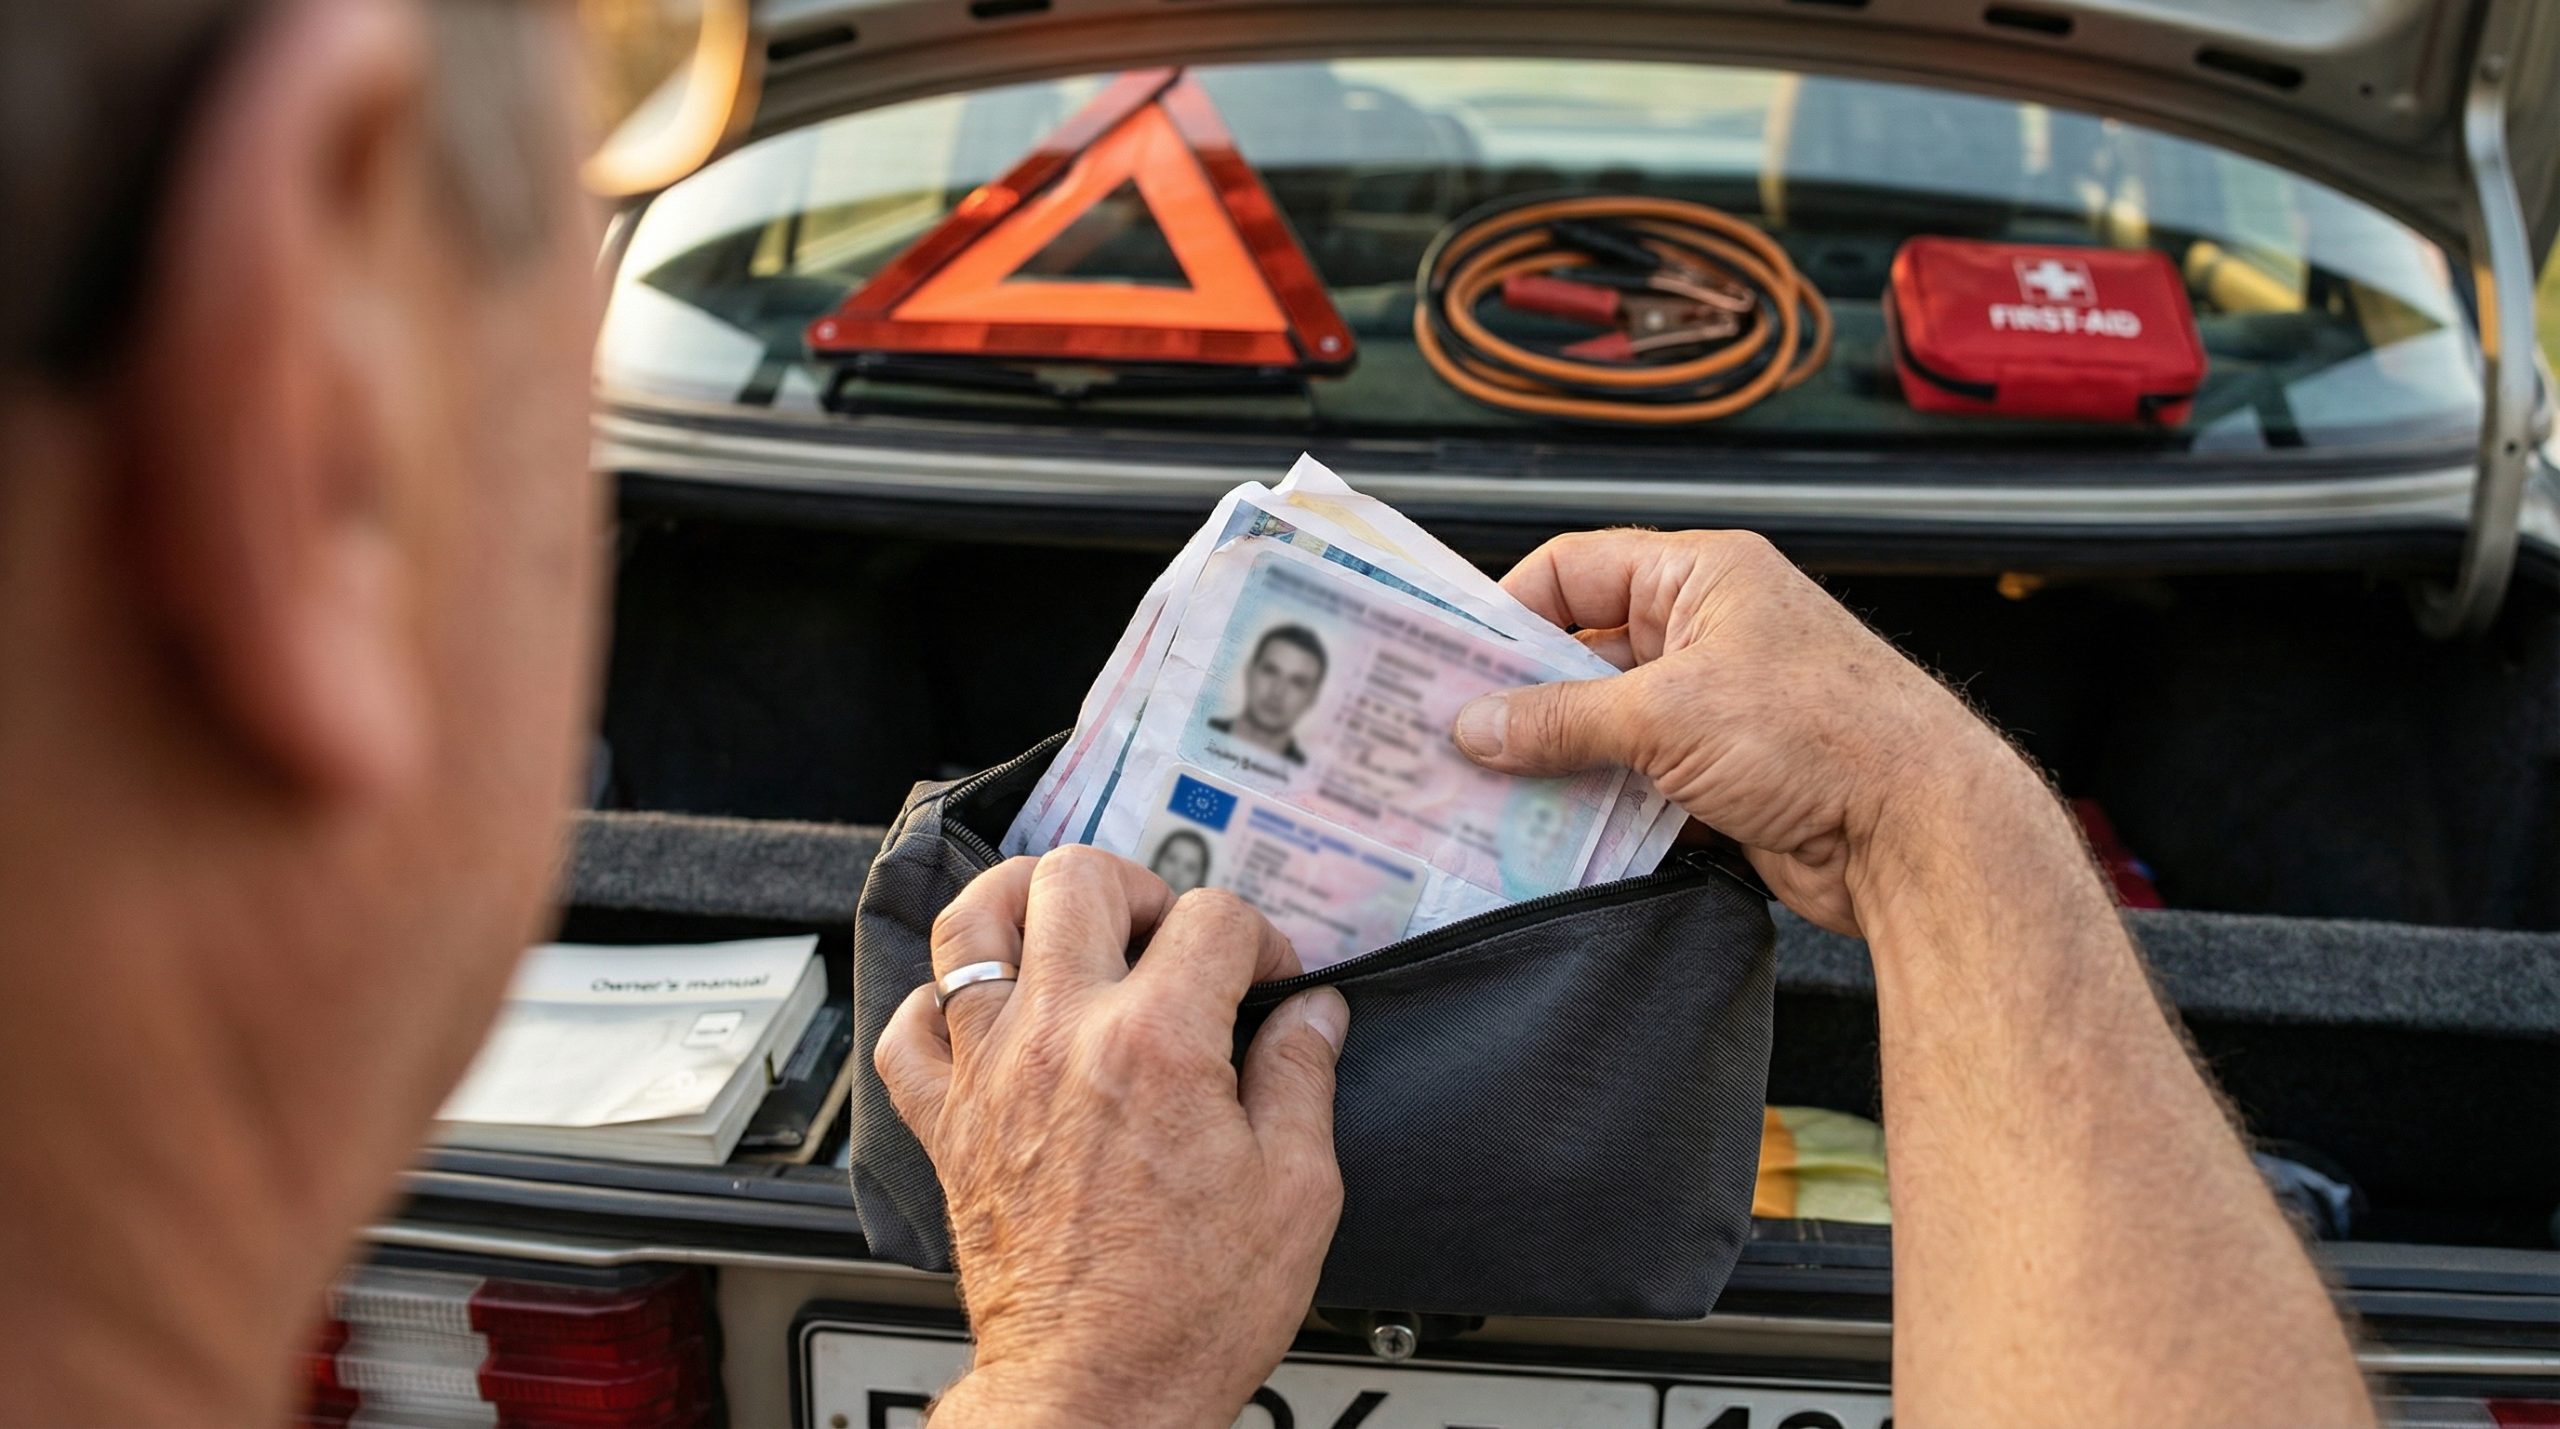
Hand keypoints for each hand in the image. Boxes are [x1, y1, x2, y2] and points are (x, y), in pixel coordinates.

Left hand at [873, 846, 1351, 1428]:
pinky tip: (987, 1017)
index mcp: (1156, 1043)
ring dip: (1026, 904)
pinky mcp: (948, 1125)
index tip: (1271, 983)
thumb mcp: (1296, 1192)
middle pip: (1079, 876)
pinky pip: (908, 1030)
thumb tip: (1312, 1015)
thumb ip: (1302, 1079)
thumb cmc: (1187, 1312)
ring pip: (971, 922)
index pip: (1214, 918)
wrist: (1095, 1393)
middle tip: (1170, 938)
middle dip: (1141, 888)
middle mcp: (1061, 1037)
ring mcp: (992, 1074)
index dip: (1261, 939)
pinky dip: (940, 1007)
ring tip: (1067, 928)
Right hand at [1452, 530, 2029, 936]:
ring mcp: (1719, 707)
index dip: (1512, 609)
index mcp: (1703, 577)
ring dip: (1554, 762)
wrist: (1920, 836)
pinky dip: (1597, 806)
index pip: (1578, 568)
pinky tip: (1547, 834)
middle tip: (1450, 734)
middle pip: (1585, 652)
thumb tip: (1478, 724)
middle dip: (1522, 698)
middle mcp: (1711, 632)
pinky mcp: (1726, 777)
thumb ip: (1562, 719)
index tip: (1454, 660)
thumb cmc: (1823, 735)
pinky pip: (1637, 782)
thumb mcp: (1668, 715)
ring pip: (1606, 725)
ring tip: (1483, 793)